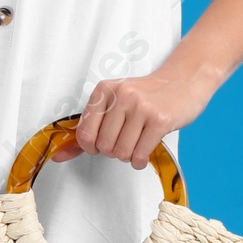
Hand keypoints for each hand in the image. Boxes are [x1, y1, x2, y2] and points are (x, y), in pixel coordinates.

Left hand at [50, 62, 222, 169]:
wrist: (184, 81)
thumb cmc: (147, 97)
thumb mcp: (114, 105)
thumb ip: (86, 130)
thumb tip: (58, 156)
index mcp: (104, 91)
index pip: (84, 134)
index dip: (92, 147)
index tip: (102, 143)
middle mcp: (121, 96)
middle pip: (103, 147)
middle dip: (113, 151)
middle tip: (125, 141)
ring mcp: (142, 107)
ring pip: (121, 153)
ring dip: (129, 156)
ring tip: (137, 142)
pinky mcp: (160, 120)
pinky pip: (140, 155)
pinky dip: (140, 161)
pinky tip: (146, 149)